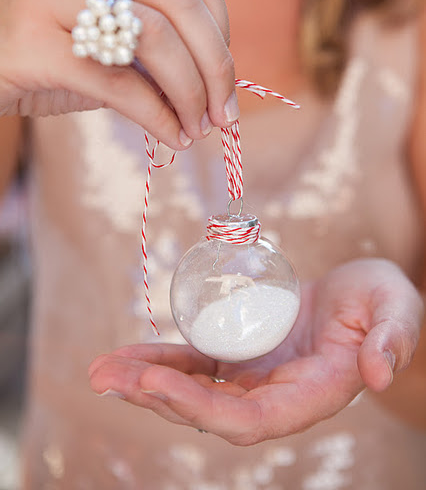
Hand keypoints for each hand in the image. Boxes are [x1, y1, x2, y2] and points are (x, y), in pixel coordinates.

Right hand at [0, 0, 235, 148]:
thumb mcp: (110, 41)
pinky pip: (118, 82)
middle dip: (216, 66)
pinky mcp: (34, 43)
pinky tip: (172, 137)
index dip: (222, 29)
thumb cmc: (48, 56)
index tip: (226, 77)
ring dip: (189, 93)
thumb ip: (157, 49)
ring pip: (154, 37)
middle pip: (180, 1)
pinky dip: (156, 116)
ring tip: (198, 128)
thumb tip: (218, 88)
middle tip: (224, 115)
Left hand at [89, 259, 422, 445]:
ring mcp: (255, 377)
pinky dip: (163, 357)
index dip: (200, 407)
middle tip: (106, 377)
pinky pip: (197, 361)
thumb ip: (394, 337)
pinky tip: (129, 354)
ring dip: (147, 381)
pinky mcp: (241, 354)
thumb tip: (379, 374)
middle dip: (155, 396)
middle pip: (207, 410)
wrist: (363, 297)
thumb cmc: (382, 303)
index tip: (155, 382)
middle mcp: (276, 396)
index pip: (249, 419)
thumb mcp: (396, 310)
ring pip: (194, 388)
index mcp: (310, 396)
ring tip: (101, 370)